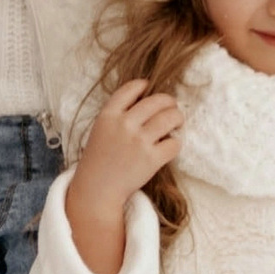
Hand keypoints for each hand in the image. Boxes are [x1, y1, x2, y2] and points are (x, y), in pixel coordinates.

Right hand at [65, 77, 181, 273]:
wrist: (97, 189)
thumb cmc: (99, 159)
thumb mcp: (101, 129)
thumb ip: (119, 114)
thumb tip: (147, 99)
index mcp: (108, 115)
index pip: (131, 88)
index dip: (143, 85)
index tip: (149, 88)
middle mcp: (124, 125)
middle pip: (157, 101)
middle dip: (169, 102)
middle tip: (171, 107)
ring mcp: (138, 142)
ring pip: (171, 118)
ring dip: (177, 118)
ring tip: (176, 123)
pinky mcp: (151, 159)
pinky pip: (175, 143)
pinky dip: (176, 143)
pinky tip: (169, 145)